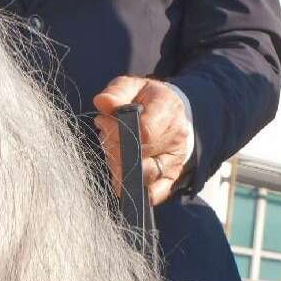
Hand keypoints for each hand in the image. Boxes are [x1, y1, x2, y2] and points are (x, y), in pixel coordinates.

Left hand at [92, 76, 192, 205]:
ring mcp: (175, 159)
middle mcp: (177, 137)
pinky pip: (156, 193)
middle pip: (140, 155)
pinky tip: (121, 178)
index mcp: (169, 110)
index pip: (144, 131)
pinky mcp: (171, 176)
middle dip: (114, 147)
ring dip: (119, 166)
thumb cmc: (147, 100)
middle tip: (106, 134)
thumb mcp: (132, 87)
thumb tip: (104, 103)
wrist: (172, 113)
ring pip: (144, 175)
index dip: (117, 131)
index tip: (104, 121)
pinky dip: (136, 190)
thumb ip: (116, 92)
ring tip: (114, 149)